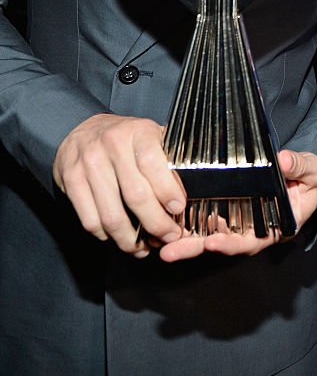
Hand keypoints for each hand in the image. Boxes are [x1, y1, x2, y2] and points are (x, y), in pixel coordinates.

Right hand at [53, 113, 185, 256]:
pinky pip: (90, 220)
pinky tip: (118, 237)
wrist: (82, 128)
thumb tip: (185, 199)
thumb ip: (169, 161)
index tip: (178, 209)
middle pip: (136, 196)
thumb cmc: (126, 138)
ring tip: (143, 247)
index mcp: (139, 132)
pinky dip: (106, 236)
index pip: (154, 165)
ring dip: (130, 240)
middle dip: (156, 224)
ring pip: (112, 215)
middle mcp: (112, 145)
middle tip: (168, 236)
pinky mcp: (71, 181)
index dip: (168, 191)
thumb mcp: (151, 137)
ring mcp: (89, 164)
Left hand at [160, 149, 316, 261]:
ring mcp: (240, 220)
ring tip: (161, 244)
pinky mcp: (229, 208)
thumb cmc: (312, 178)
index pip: (252, 240)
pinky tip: (166, 219)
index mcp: (277, 226)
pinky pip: (207, 218)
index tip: (213, 242)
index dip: (232, 243)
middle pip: (224, 243)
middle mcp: (255, 229)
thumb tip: (282, 160)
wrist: (309, 177)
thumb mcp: (314, 171)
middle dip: (196, 248)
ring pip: (210, 233)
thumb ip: (300, 167)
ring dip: (186, 239)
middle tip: (169, 252)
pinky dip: (188, 221)